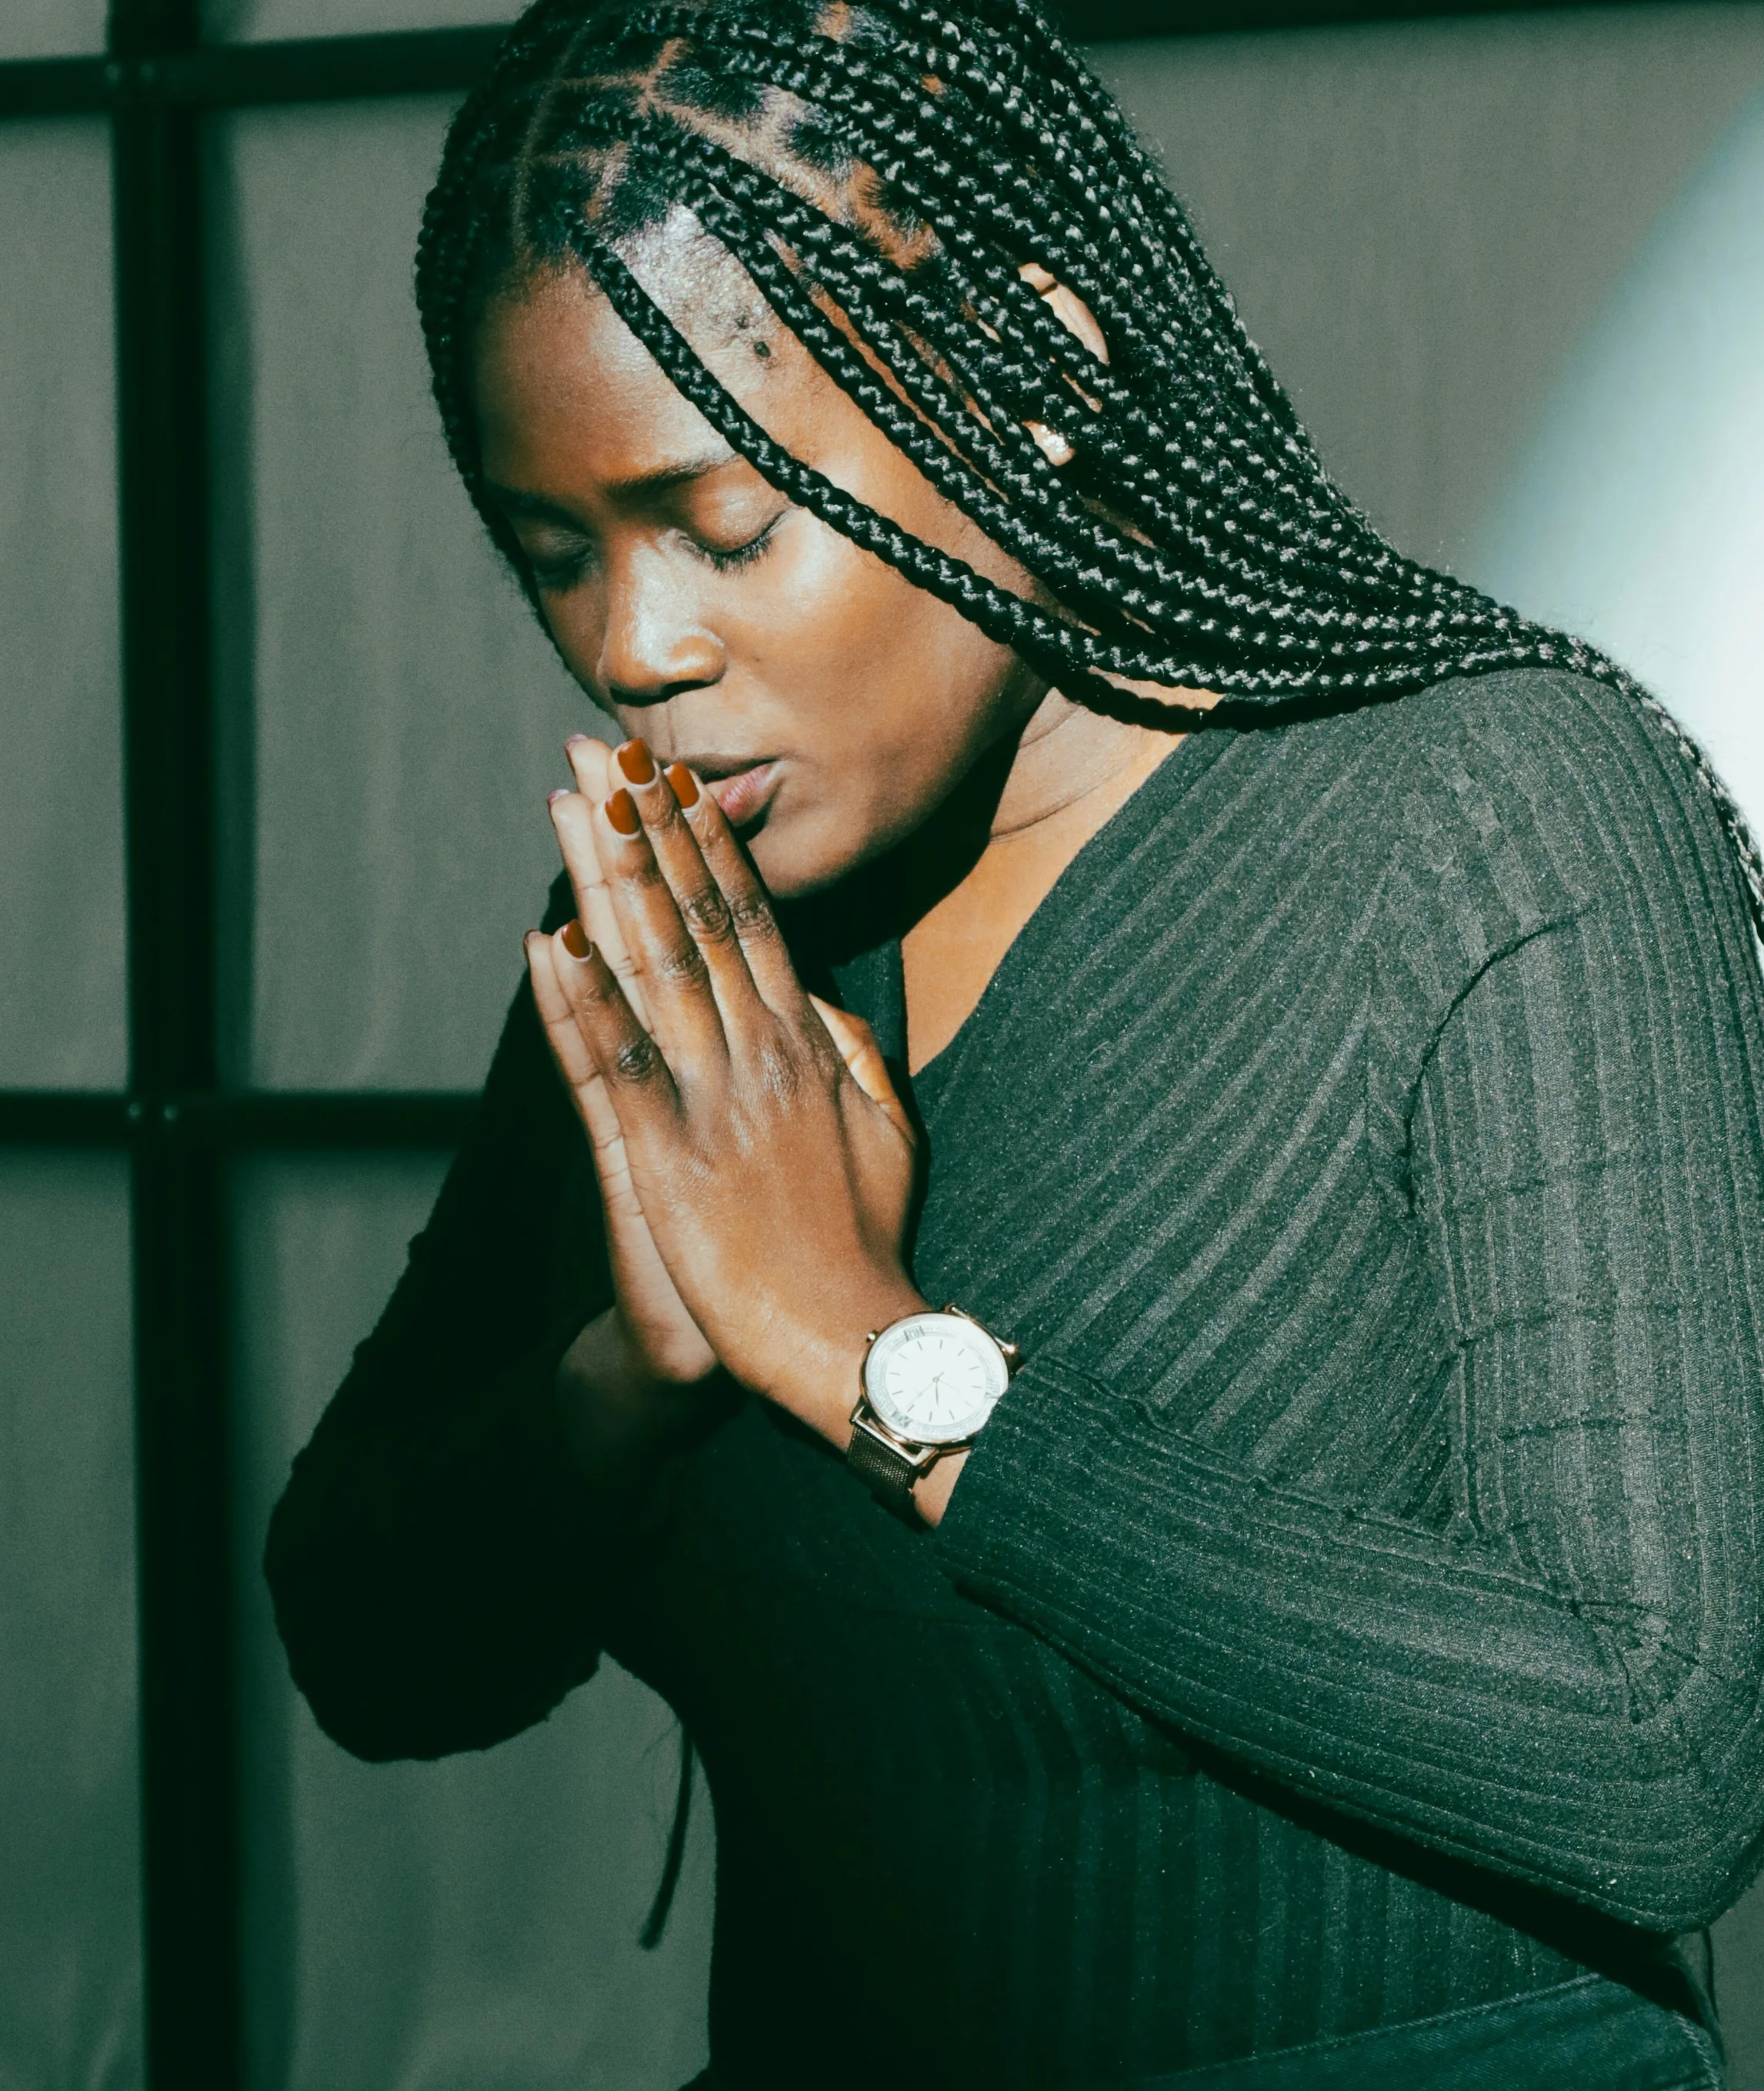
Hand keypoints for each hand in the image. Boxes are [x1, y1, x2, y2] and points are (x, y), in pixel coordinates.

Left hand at [529, 737, 922, 1450]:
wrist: (846, 1341)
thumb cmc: (863, 1246)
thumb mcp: (889, 1132)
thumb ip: (859, 1056)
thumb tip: (829, 1002)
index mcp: (806, 1047)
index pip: (752, 919)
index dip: (708, 843)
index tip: (676, 778)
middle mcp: (757, 1057)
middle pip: (693, 919)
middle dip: (648, 829)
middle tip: (608, 749)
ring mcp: (709, 1104)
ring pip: (650, 968)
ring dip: (605, 881)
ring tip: (573, 806)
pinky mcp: (665, 1161)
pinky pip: (611, 1065)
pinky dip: (577, 1002)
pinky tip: (548, 941)